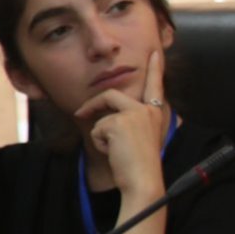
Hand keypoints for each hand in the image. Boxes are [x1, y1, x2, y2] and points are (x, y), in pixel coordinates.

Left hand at [77, 48, 169, 201]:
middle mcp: (147, 109)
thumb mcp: (140, 138)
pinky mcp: (119, 122)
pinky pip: (98, 129)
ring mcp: (134, 114)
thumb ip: (131, 123)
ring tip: (114, 151)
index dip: (154, 68)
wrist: (143, 180)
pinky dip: (100, 143)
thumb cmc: (141, 165)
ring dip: (100, 135)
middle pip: (111, 95)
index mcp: (155, 112)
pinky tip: (114, 153)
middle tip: (79, 113)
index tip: (154, 52)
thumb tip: (107, 118)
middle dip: (92, 105)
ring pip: (102, 116)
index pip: (155, 85)